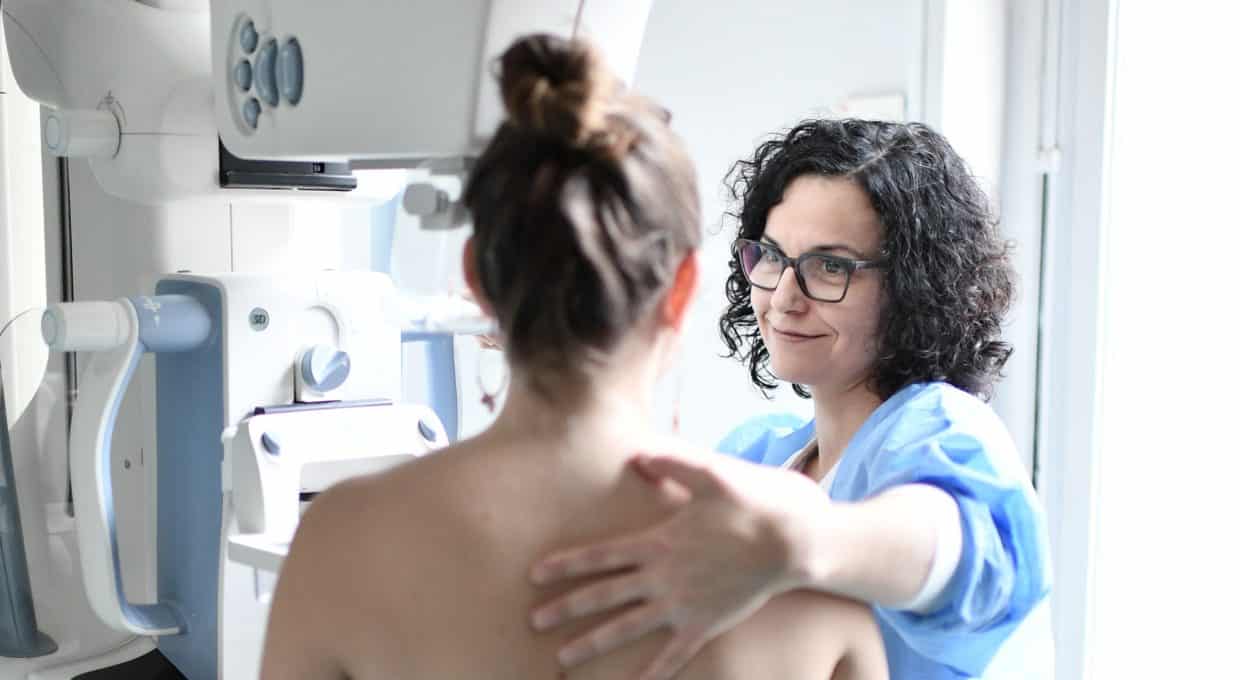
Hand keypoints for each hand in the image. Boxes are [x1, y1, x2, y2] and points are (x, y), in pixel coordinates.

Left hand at [528, 453, 826, 678]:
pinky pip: (673, 655)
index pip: (600, 556)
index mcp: (658, 543)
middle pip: (604, 596)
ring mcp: (682, 605)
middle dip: (566, 609)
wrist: (789, 543)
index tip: (535, 575)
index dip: (566, 566)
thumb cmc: (749, 505)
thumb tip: (636, 454)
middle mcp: (663, 578)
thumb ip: (670, 463)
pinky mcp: (705, 625)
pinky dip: (652, 674)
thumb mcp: (709, 474)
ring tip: (563, 659)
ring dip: (593, 643)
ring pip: (628, 629)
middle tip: (533, 622)